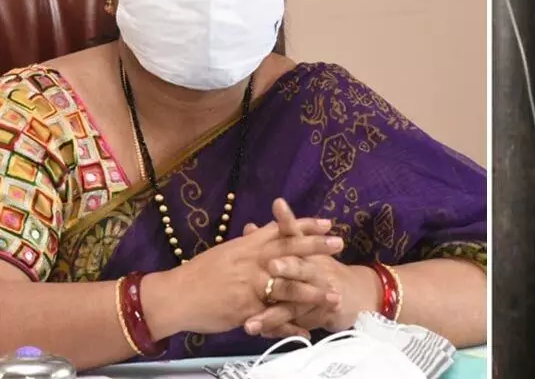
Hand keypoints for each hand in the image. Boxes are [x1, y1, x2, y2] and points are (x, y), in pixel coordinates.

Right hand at [164, 217, 342, 334]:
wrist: (175, 296)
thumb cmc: (200, 273)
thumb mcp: (228, 251)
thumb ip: (251, 242)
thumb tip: (267, 230)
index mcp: (248, 246)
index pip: (282, 231)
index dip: (306, 225)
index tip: (328, 222)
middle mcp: (252, 262)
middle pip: (290, 251)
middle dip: (317, 247)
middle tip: (340, 244)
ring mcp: (250, 286)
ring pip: (287, 288)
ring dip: (312, 292)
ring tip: (334, 295)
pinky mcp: (246, 310)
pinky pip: (272, 319)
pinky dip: (290, 326)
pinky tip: (306, 332)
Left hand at [242, 200, 378, 338]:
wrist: (358, 295)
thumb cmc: (322, 271)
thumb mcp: (304, 253)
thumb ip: (276, 242)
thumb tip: (249, 227)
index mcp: (308, 251)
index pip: (297, 231)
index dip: (289, 219)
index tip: (278, 203)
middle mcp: (315, 268)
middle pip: (301, 265)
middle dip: (288, 267)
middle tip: (271, 266)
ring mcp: (319, 292)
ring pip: (295, 300)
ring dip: (273, 312)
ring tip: (252, 322)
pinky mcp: (320, 313)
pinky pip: (297, 322)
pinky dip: (278, 329)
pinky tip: (261, 334)